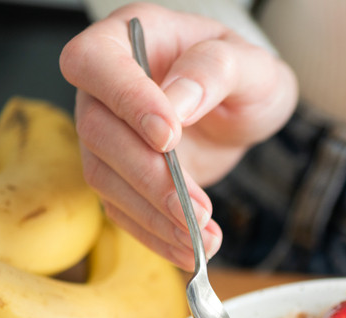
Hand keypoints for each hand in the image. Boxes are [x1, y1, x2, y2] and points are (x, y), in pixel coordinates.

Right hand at [59, 2, 297, 268]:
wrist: (245, 105)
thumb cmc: (244, 74)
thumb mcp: (248, 63)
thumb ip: (213, 71)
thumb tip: (176, 103)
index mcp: (127, 38)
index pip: (97, 64)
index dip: (126, 102)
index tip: (169, 138)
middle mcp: (105, 86)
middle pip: (99, 133)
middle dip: (148, 178)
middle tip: (195, 210)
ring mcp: (108, 133)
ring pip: (106, 179)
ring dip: (154, 217)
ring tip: (202, 238)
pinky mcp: (122, 176)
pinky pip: (124, 210)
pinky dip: (156, 236)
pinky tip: (191, 251)